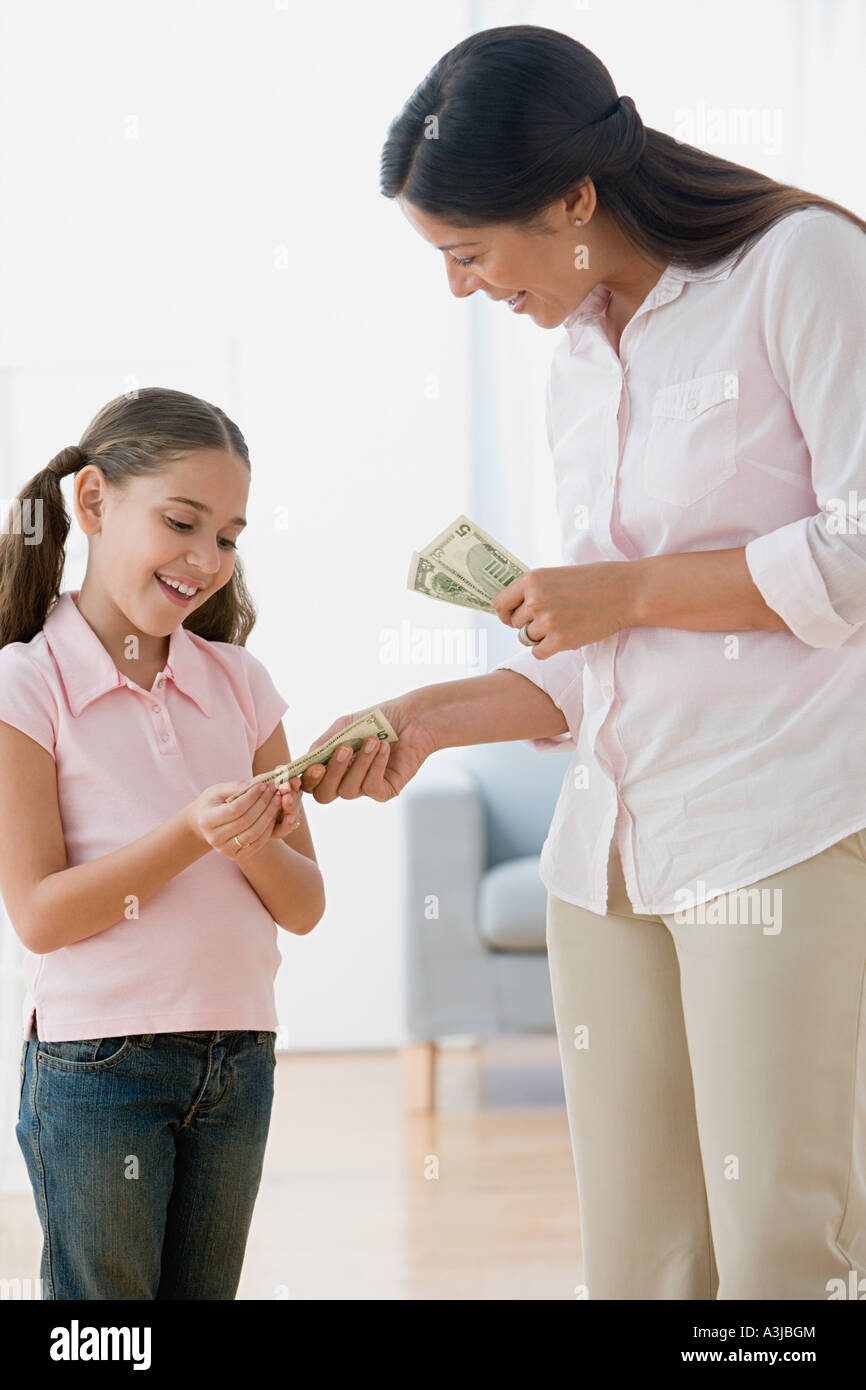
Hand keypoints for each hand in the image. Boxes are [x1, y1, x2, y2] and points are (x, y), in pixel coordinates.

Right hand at [185, 779, 298, 859]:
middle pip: (246, 821)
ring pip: (254, 834)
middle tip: (274, 791)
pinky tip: (273, 815)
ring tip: (277, 801)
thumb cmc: (213, 803)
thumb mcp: (219, 790)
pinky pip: (257, 843)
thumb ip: (237, 786)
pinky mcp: (237, 856)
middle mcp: (214, 838)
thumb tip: (261, 783)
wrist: (204, 824)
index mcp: (207, 820)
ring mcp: (225, 850)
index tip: (263, 785)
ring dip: (269, 816)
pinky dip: (268, 829)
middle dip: (264, 804)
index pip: (235, 809)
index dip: (252, 797)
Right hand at [297, 698, 436, 802]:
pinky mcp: (385, 790)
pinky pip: (372, 787)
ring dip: (360, 763)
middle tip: (344, 749)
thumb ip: (323, 743)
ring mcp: (365, 787)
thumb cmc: (376, 720)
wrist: (411, 718)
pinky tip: (384, 748)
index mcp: (331, 766)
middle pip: (324, 795)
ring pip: (348, 791)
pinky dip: (376, 766)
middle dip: (332, 773)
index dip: (307, 780)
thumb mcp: (344, 726)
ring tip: (372, 741)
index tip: (314, 766)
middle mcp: (345, 780)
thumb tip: (306, 761)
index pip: (310, 783)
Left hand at [493, 562, 637, 656]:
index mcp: (532, 580)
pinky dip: (547, 649)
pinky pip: (538, 653)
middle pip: (514, 624)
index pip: (500, 604)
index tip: (512, 617)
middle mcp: (535, 600)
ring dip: (540, 636)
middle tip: (551, 619)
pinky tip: (563, 638)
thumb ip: (534, 590)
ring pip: (526, 639)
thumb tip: (513, 610)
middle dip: (527, 624)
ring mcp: (547, 621)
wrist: (626, 591)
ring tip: (562, 624)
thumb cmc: (595, 580)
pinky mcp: (561, 640)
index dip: (505, 613)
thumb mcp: (557, 575)